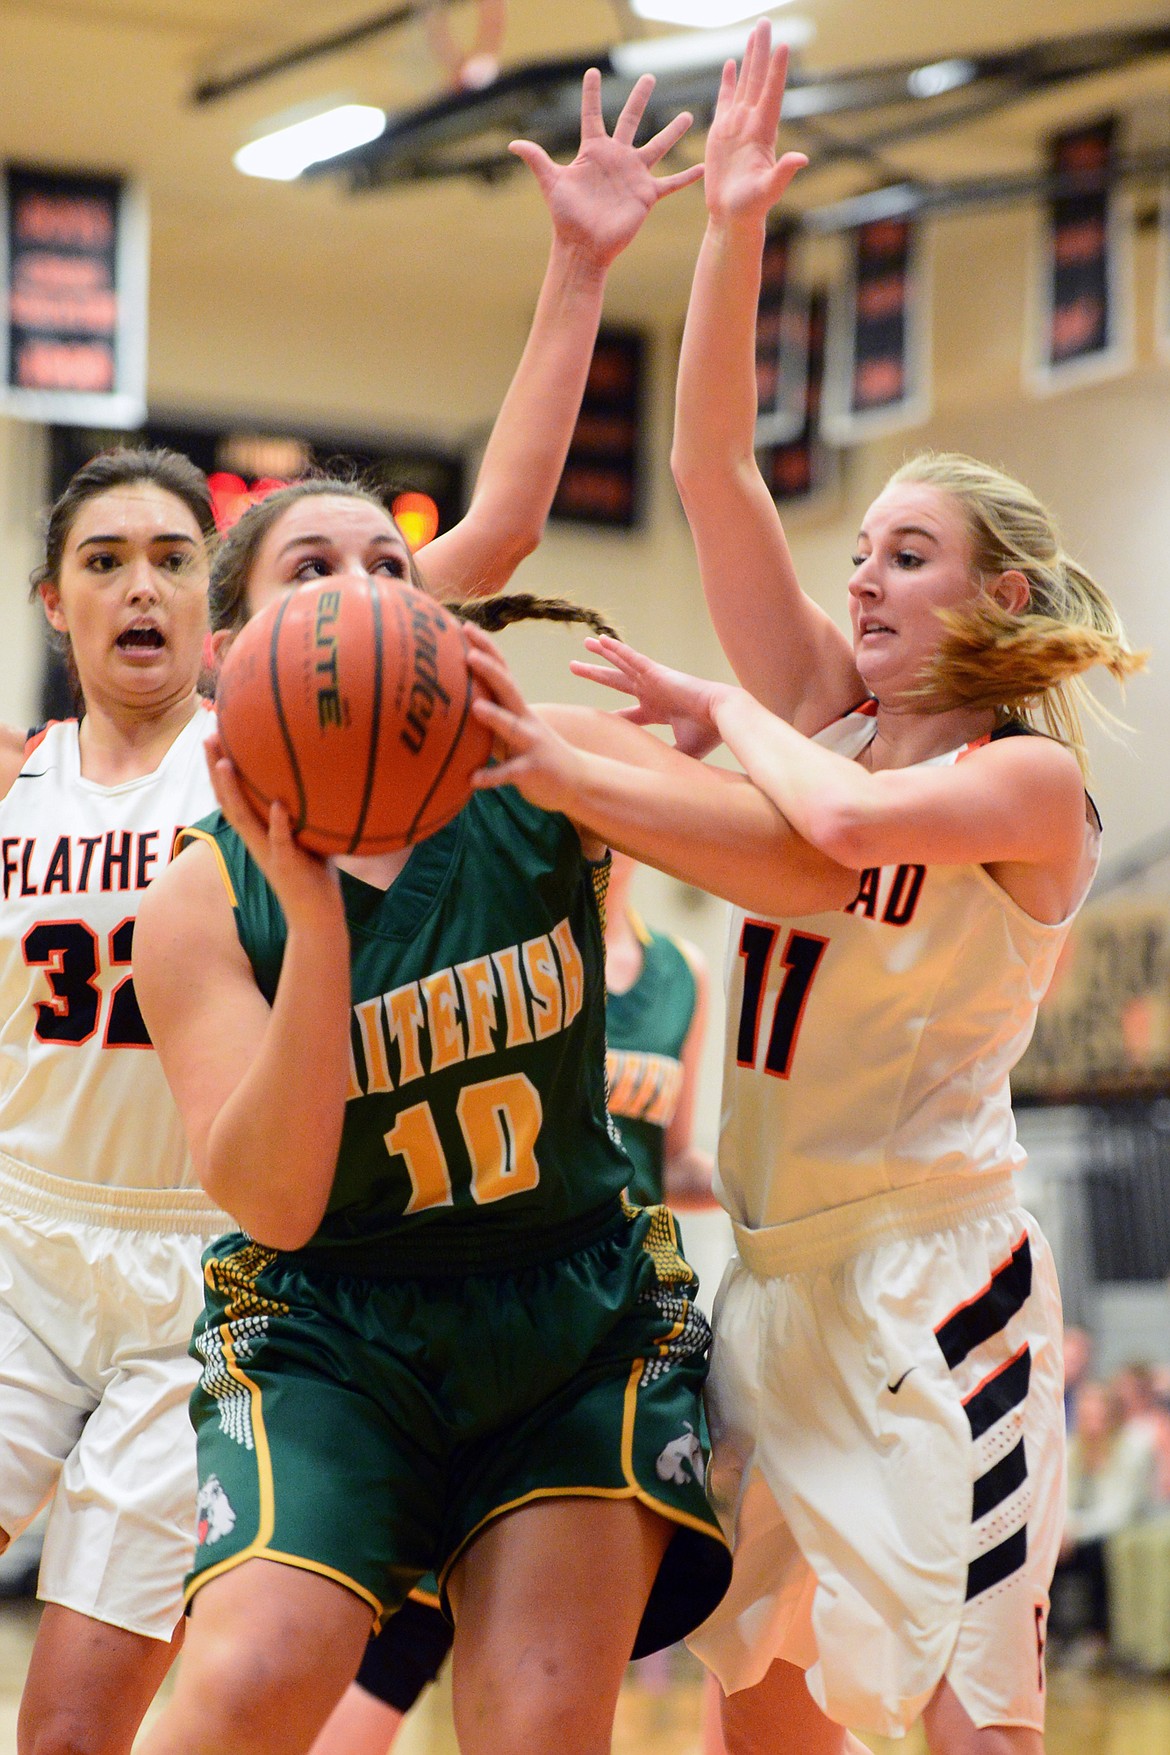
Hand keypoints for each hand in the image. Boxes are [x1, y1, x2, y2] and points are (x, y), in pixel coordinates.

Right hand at [204, 734, 341, 932]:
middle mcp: (257, 841)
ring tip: (225, 764)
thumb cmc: (315, 876)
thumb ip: (306, 811)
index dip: (220, 769)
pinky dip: (278, 825)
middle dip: (215, 769)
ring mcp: (269, 854)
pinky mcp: (288, 867)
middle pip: (228, 801)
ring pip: (245, 820)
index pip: (233, 796)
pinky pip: (281, 843)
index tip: (215, 736)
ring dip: (233, 792)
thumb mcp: (308, 836)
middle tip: (209, 738)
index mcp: (259, 833)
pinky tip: (278, 806)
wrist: (317, 918)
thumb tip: (322, 775)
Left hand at [463, 627, 588, 816]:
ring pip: (512, 728)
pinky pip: (508, 774)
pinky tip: (472, 779)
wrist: (576, 780)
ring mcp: (531, 744)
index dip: (485, 647)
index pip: (501, 669)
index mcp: (517, 706)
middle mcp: (526, 719)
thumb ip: (488, 715)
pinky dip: (491, 776)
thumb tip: (450, 701)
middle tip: (468, 654)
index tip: (464, 626)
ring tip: (475, 707)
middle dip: (489, 670)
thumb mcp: (511, 729)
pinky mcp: (531, 771)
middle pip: (508, 689)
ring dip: (494, 717)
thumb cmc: (532, 752)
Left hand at [511, 68, 703, 266]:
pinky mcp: (646, 195)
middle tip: (649, 77)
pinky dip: (687, 177)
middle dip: (640, 99)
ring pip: (657, 145)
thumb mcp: (552, 184)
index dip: (591, 94)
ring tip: (688, 115)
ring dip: (672, 131)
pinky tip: (702, 167)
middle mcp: (615, 158)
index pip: (593, 115)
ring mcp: (633, 175)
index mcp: (593, 151)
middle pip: (631, 120)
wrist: (584, 247)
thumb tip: (513, 144)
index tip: (593, 72)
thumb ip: (537, 160)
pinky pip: (671, 183)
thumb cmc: (566, 218)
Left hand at [569, 636, 728, 758]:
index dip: (614, 717)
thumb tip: (653, 783)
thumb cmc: (708, 734)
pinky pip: (632, 658)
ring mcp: (654, 680)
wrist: (723, 717)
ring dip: (603, 654)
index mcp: (659, 711)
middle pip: (617, 682)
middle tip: (575, 668)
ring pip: (621, 665)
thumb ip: (663, 761)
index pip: (629, 715)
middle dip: (597, 675)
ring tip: (586, 644)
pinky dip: (617, 649)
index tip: (598, 721)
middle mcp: (653, 692)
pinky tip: (601, 640)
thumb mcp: (681, 753)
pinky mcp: (657, 672)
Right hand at [704, 19, 806, 226]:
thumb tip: (801, 159)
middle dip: (762, 50)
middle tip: (766, 22)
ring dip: (749, 58)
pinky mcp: (722, 133)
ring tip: (754, 32)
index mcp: (763, 133)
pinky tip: (730, 65)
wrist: (732, 216)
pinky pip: (725, 100)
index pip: (771, 94)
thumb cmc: (751, 208)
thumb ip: (783, 173)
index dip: (776, 70)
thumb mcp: (768, 191)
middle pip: (758, 79)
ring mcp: (737, 126)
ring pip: (745, 84)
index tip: (783, 45)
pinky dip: (728, 82)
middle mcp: (752, 124)